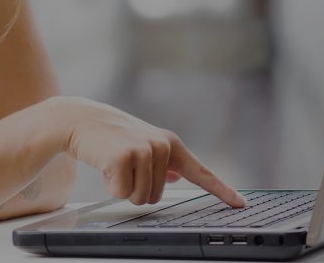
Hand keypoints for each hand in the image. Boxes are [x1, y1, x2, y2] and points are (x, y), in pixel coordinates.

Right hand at [50, 96, 245, 207]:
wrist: (82, 120)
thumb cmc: (112, 136)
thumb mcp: (143, 144)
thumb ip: (164, 162)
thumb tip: (178, 176)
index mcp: (171, 145)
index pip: (201, 172)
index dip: (222, 190)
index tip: (241, 203)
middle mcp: (163, 146)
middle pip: (156, 197)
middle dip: (136, 188)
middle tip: (123, 165)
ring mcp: (145, 151)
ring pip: (141, 198)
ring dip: (124, 187)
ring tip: (115, 164)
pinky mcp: (125, 157)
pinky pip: (123, 193)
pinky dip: (111, 185)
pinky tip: (106, 164)